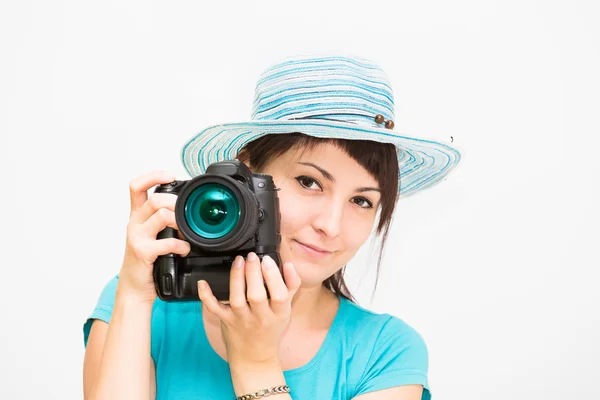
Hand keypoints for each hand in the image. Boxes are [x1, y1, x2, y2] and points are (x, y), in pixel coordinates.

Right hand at [118, 170, 190, 303]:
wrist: (134, 288)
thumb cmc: (146, 261)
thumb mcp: (152, 235)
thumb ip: (163, 220)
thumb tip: (186, 209)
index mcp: (137, 216)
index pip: (136, 186)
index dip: (153, 176)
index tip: (170, 176)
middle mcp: (134, 223)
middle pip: (155, 200)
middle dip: (176, 203)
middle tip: (186, 214)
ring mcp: (137, 237)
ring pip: (162, 215)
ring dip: (181, 222)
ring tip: (187, 234)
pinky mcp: (142, 252)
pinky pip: (168, 242)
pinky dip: (182, 245)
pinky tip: (184, 250)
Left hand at [197, 252, 301, 365]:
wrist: (255, 355)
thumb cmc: (272, 327)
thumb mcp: (286, 308)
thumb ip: (291, 285)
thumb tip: (288, 264)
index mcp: (279, 313)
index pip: (279, 295)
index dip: (273, 277)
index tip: (267, 260)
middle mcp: (260, 318)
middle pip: (256, 296)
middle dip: (253, 273)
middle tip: (251, 257)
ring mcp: (241, 320)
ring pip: (237, 300)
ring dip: (236, 278)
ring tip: (239, 261)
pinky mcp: (226, 321)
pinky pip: (214, 309)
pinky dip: (206, 296)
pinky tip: (203, 283)